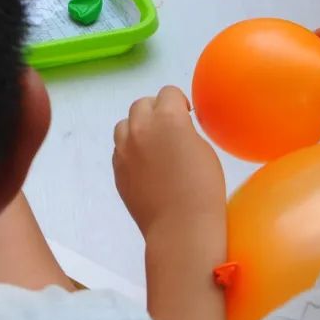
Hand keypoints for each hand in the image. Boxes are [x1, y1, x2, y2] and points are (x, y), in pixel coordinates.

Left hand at [114, 86, 225, 243]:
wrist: (180, 226)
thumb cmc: (202, 188)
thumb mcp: (202, 149)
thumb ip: (183, 129)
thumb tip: (174, 127)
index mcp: (167, 118)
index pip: (168, 93)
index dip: (178, 102)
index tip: (185, 115)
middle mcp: (141, 127)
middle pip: (142, 104)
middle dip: (155, 111)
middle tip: (168, 129)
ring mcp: (124, 148)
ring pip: (125, 124)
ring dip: (138, 127)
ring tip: (152, 145)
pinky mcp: (117, 168)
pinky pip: (120, 148)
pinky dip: (130, 149)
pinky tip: (145, 165)